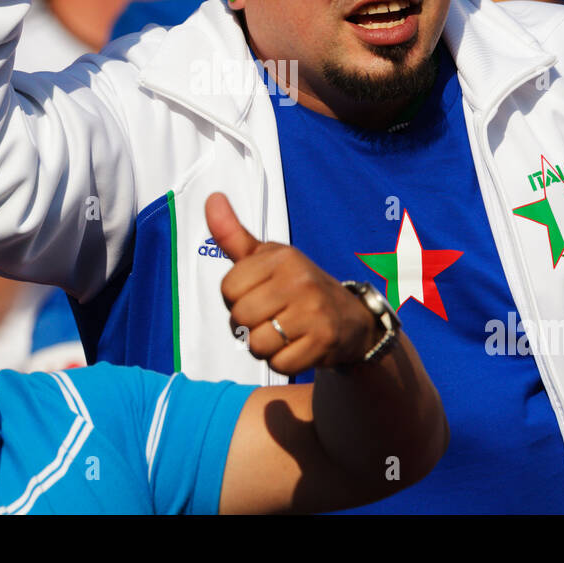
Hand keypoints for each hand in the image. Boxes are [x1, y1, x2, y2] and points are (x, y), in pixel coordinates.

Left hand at [205, 193, 377, 374]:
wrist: (352, 319)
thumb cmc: (297, 286)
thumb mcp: (267, 257)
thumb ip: (232, 234)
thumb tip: (211, 198)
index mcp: (282, 257)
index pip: (228, 289)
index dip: (236, 298)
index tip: (258, 294)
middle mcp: (300, 280)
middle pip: (239, 318)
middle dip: (248, 325)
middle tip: (271, 317)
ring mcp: (314, 311)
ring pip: (257, 344)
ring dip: (264, 346)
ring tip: (283, 332)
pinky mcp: (324, 341)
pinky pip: (279, 364)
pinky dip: (283, 361)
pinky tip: (298, 346)